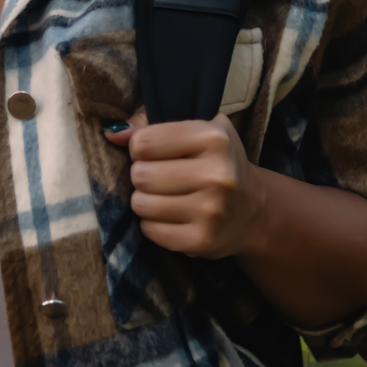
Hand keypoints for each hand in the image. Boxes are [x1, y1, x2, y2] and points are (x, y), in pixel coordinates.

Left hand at [104, 109, 267, 259]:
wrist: (254, 211)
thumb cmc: (216, 163)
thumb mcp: (195, 132)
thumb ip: (150, 125)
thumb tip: (112, 133)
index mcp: (214, 138)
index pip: (143, 142)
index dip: (141, 148)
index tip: (157, 154)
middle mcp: (217, 174)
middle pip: (140, 175)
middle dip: (142, 176)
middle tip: (162, 178)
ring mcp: (211, 211)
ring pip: (140, 204)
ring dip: (146, 201)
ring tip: (166, 197)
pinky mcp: (202, 241)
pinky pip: (150, 230)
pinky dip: (154, 224)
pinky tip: (173, 217)